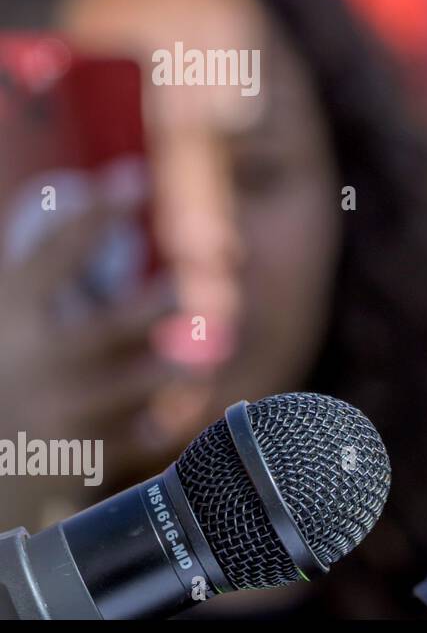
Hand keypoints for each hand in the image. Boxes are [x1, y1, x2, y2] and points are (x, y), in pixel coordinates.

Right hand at [0, 191, 180, 524]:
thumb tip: (72, 195)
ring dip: (179, 365)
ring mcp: (58, 408)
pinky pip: (144, 432)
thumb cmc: (0, 375)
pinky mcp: (80, 456)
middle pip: (112, 323)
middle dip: (158, 303)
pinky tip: (173, 410)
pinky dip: (163, 421)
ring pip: (142, 381)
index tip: (138, 177)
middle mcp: (33, 358)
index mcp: (7, 313)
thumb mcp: (5, 320)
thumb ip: (40, 277)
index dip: (97, 210)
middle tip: (188, 286)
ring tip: (201, 356)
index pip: (55, 250)